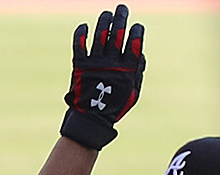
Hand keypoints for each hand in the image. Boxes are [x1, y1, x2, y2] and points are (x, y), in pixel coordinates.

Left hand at [60, 4, 143, 149]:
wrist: (92, 118)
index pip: (134, 45)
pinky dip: (80, 35)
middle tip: (122, 8)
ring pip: (99, 37)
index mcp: (126, 69)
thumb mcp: (133, 90)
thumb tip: (140, 53)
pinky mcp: (80, 67)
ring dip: (103, 23)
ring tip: (106, 14)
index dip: (136, 33)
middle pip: (117, 35)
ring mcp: (95, 64)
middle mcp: (111, 63)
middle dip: (121, 20)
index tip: (137, 26)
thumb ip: (137, 71)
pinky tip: (83, 26)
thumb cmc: (115, 105)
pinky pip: (79, 47)